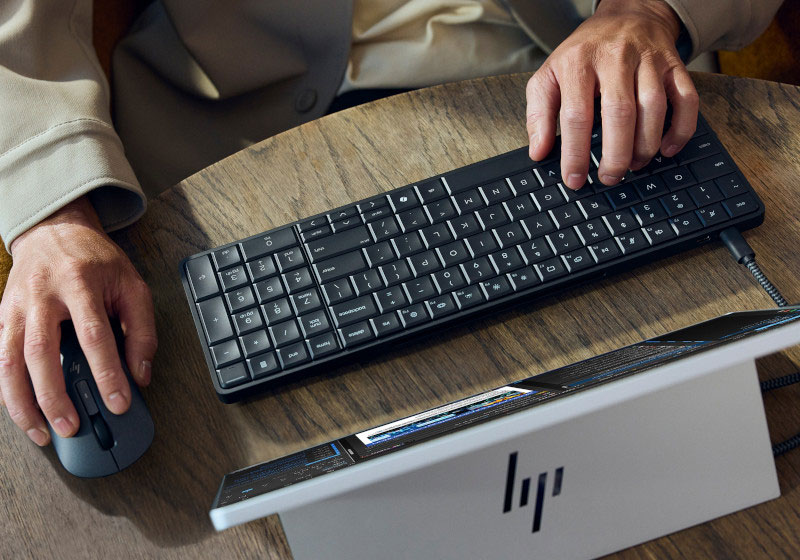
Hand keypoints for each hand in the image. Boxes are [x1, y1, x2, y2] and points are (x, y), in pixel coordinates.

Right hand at [0, 196, 156, 445]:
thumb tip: (140, 375)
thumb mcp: (132, 285)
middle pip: (41, 352)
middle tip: (71, 426)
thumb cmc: (96, 261)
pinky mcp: (1, 315)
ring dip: (22, 402)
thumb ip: (141, 330)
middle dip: (54, 395)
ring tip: (40, 431)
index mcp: (80, 284)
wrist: (54, 230)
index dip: (107, 374)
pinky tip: (19, 410)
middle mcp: (42, 296)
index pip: (94, 337)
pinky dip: (5, 389)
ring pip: (8, 360)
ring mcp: (15, 306)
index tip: (119, 403)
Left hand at [526, 0, 697, 188]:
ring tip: (634, 166)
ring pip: (654, 108)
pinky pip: (686, 99)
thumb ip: (539, 113)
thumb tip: (539, 152)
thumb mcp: (549, 75)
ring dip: (646, 145)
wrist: (626, 14)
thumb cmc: (583, 53)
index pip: (577, 115)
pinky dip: (681, 128)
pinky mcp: (674, 65)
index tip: (574, 179)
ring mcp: (648, 61)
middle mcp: (615, 59)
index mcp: (579, 63)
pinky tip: (667, 149)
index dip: (575, 153)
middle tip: (609, 179)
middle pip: (619, 113)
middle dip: (615, 154)